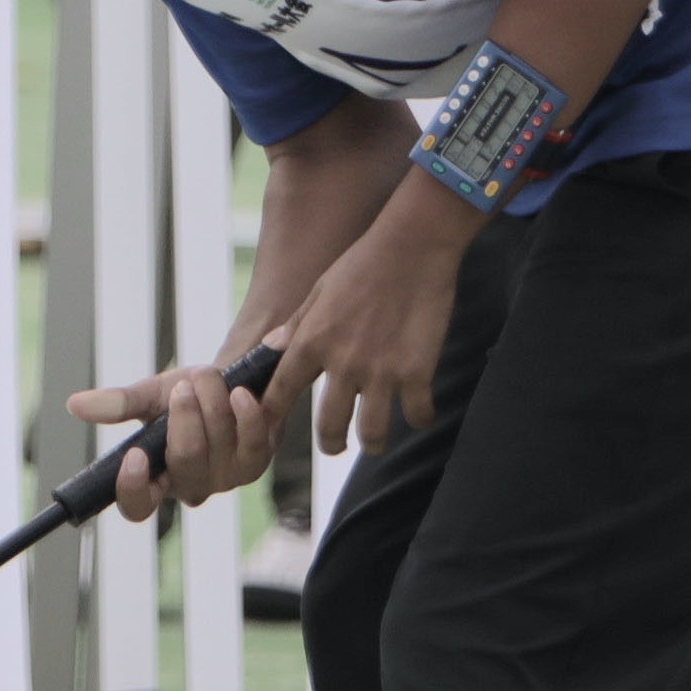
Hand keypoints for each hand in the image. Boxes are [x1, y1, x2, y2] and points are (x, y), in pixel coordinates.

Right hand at [67, 357, 280, 524]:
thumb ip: (118, 404)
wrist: (234, 381)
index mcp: (158, 479)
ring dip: (213, 402)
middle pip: (186, 460)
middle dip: (185, 417)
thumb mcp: (151, 397)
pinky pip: (256, 441)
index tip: (134, 455)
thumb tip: (75, 404)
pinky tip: (241, 392)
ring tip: (206, 376)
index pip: (138, 506)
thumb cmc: (188, 396)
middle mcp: (194, 486)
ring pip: (220, 445)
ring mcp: (229, 476)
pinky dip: (248, 415)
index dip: (134, 488)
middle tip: (184, 386)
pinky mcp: (260, 459)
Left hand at [268, 207, 465, 457]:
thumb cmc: (362, 262)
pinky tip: (419, 413)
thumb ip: (297, 325)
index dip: (273, 416)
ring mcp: (381, 371)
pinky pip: (417, 414)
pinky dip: (419, 418)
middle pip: (328, 427)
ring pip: (372, 432)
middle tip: (336, 445)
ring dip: (372, 441)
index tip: (272, 428)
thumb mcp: (319, 291)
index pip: (281, 393)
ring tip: (374, 440)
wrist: (412, 245)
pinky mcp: (417, 372)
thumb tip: (271, 348)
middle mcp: (342, 363)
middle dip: (330, 444)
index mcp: (312, 342)